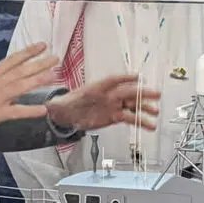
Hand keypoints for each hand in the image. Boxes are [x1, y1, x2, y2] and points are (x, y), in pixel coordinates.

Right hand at [0, 43, 58, 138]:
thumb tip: (6, 81)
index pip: (12, 60)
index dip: (28, 52)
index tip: (41, 46)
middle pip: (21, 70)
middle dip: (39, 63)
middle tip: (55, 58)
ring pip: (22, 86)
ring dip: (38, 80)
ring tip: (53, 76)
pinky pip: (17, 111)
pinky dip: (30, 111)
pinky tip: (42, 110)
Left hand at [45, 75, 159, 132]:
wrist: (68, 114)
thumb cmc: (67, 103)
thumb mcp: (61, 104)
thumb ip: (58, 105)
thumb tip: (48, 107)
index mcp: (96, 88)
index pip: (112, 81)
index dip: (124, 78)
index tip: (136, 77)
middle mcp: (107, 95)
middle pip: (127, 92)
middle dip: (141, 93)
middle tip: (155, 94)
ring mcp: (113, 105)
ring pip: (131, 106)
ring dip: (144, 109)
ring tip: (155, 113)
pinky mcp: (115, 116)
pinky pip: (130, 118)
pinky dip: (140, 121)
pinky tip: (149, 126)